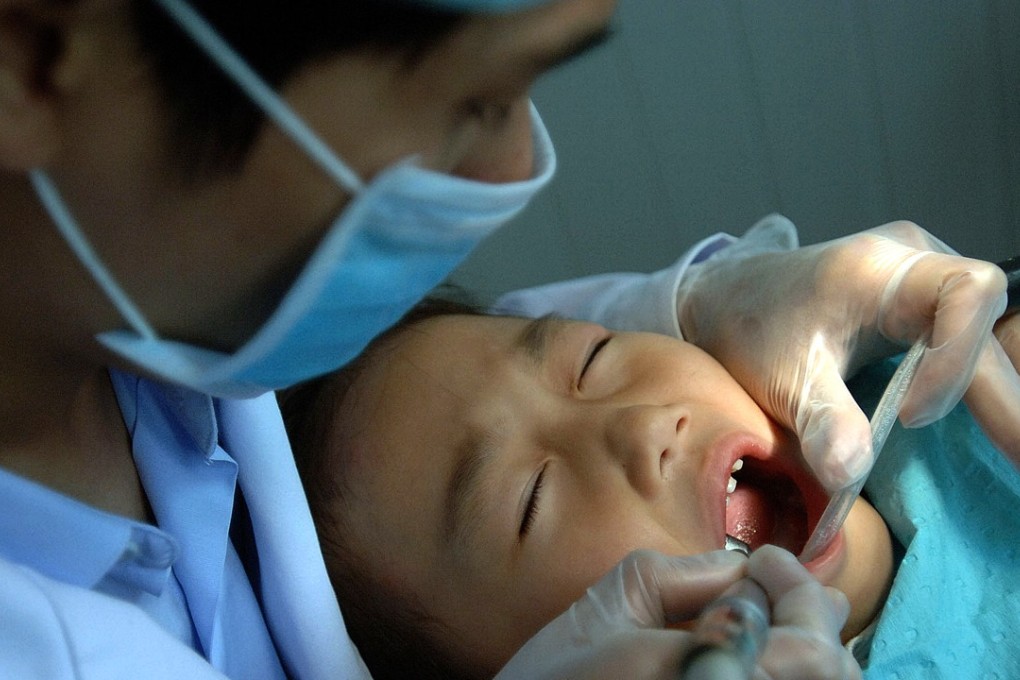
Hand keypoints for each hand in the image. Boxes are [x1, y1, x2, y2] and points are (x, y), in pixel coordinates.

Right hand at [494, 547, 857, 679]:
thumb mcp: (604, 615)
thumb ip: (678, 579)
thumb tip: (738, 568)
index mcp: (711, 676)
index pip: (805, 634)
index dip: (794, 586)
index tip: (767, 562)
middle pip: (828, 672)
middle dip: (812, 621)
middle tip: (780, 589)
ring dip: (810, 655)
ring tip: (777, 629)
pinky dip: (793, 679)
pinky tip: (761, 664)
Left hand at [676, 217, 1010, 490]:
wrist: (727, 300)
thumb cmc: (751, 326)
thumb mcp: (779, 376)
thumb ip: (819, 420)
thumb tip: (850, 475)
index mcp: (878, 268)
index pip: (967, 292)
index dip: (958, 356)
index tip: (911, 416)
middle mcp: (913, 263)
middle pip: (987, 322)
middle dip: (1004, 395)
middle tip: (1019, 462)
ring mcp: (921, 282)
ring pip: (983, 334)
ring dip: (1000, 395)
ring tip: (1013, 457)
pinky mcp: (920, 308)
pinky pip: (965, 341)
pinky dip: (976, 387)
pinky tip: (990, 433)